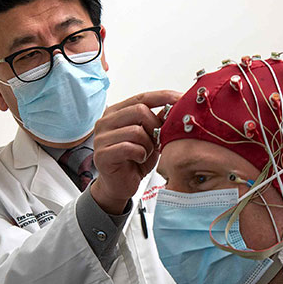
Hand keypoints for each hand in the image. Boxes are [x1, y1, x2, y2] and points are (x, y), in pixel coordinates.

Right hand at [91, 90, 181, 213]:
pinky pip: (129, 147)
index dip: (163, 97)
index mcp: (116, 113)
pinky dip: (140, 154)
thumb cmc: (134, 161)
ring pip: (136, 130)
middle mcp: (105, 121)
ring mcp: (101, 137)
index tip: (181, 99)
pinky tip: (138, 160)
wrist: (119, 186)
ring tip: (145, 153)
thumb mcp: (150, 138)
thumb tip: (174, 106)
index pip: (142, 97)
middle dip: (155, 126)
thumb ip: (157, 122)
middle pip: (139, 110)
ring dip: (148, 144)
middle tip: (157, 140)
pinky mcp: (102, 154)